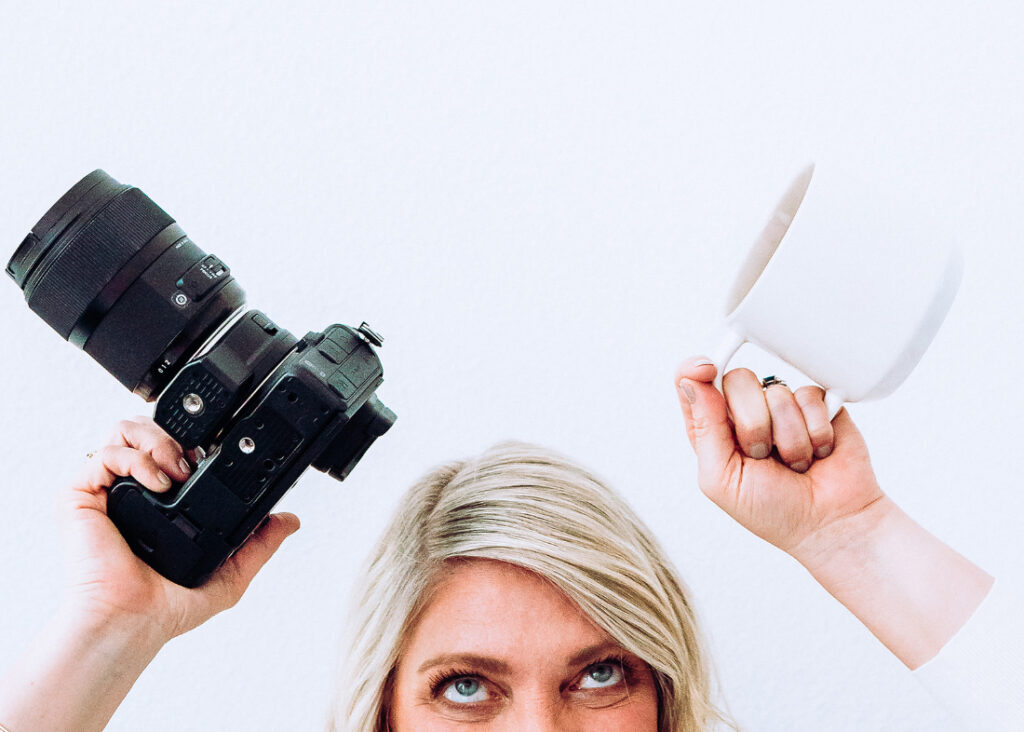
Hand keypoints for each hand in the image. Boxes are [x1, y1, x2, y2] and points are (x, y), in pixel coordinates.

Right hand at [62, 417, 299, 641]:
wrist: (133, 621)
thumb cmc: (167, 606)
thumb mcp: (230, 572)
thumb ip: (260, 543)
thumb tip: (289, 521)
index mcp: (159, 505)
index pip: (171, 452)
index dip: (192, 446)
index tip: (209, 460)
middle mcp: (131, 493)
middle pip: (146, 430)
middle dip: (173, 434)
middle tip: (190, 463)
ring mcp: (105, 493)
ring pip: (124, 431)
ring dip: (156, 440)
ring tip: (173, 470)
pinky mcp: (79, 497)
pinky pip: (102, 453)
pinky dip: (135, 459)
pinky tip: (157, 483)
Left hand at [674, 357, 885, 559]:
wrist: (831, 524)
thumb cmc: (771, 510)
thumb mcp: (721, 479)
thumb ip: (704, 428)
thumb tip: (691, 381)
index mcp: (713, 429)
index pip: (693, 382)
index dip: (695, 368)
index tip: (705, 369)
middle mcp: (745, 412)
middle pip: (737, 379)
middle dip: (752, 425)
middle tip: (764, 456)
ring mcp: (782, 406)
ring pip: (776, 392)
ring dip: (788, 438)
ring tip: (795, 463)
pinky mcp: (817, 404)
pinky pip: (810, 396)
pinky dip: (815, 432)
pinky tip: (818, 453)